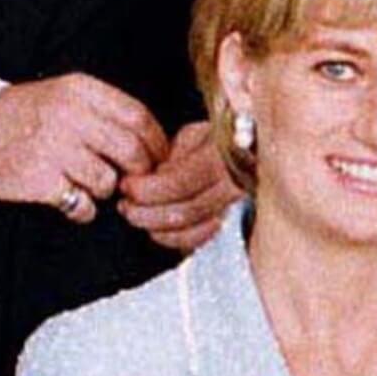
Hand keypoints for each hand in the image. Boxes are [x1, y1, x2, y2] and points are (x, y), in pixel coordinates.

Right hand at [0, 74, 166, 222]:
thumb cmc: (29, 117)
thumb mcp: (67, 97)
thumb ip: (109, 112)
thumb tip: (159, 143)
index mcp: (82, 91)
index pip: (140, 118)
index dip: (158, 144)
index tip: (161, 160)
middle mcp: (69, 115)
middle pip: (133, 152)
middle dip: (141, 173)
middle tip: (134, 181)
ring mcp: (53, 147)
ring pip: (109, 181)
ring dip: (107, 191)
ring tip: (90, 185)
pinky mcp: (39, 178)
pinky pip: (83, 205)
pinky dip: (85, 210)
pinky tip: (73, 200)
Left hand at [118, 121, 240, 251]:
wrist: (249, 150)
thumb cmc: (218, 139)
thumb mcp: (193, 135)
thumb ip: (174, 156)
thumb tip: (152, 178)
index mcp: (224, 157)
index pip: (180, 182)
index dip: (148, 189)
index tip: (127, 185)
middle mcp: (235, 186)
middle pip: (187, 211)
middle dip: (147, 211)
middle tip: (126, 205)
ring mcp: (236, 207)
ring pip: (194, 230)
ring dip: (157, 228)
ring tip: (136, 215)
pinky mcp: (232, 223)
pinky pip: (203, 240)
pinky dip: (176, 239)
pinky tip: (157, 231)